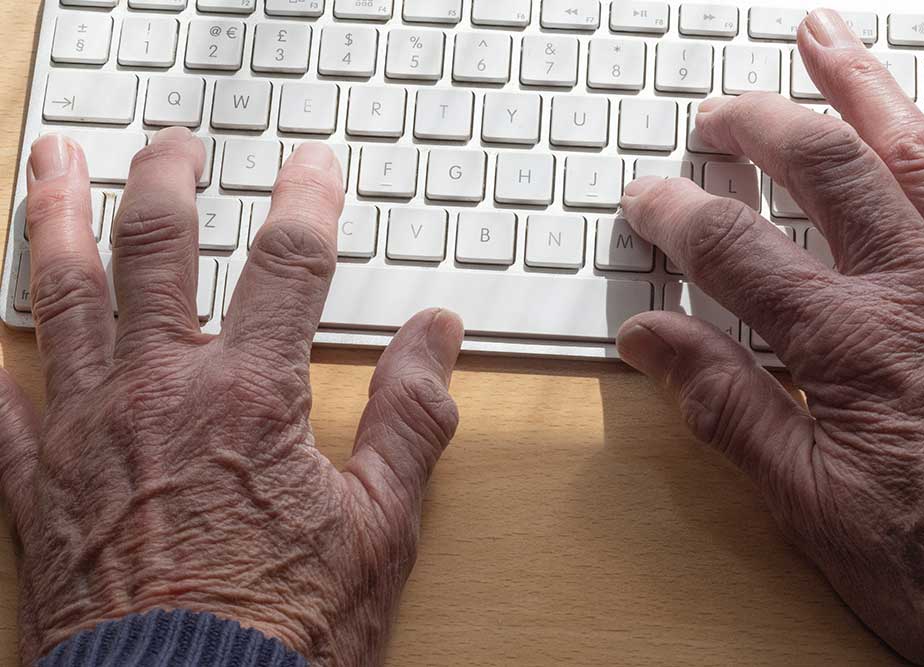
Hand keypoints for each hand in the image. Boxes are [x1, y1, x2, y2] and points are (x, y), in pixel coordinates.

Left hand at [0, 128, 464, 664]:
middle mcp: (158, 394)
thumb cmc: (288, 630)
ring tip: (54, 163)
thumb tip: (437, 337)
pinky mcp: (40, 489)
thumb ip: (412, 418)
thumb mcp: (382, 525)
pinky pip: (0, 410)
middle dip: (166, 179)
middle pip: (154, 249)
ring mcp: (87, 433)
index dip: (306, 200)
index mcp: (250, 397)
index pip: (286, 263)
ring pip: (60, 296)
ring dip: (57, 218)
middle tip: (175, 142)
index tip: (312, 163)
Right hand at [617, 9, 923, 665]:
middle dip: (758, 129)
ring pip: (918, 151)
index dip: (677, 215)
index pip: (736, 249)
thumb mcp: (806, 504)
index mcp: (850, 342)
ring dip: (863, 87)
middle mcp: (923, 287)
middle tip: (717, 113)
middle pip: (823, 171)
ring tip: (822, 37)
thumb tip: (649, 339)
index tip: (645, 198)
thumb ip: (726, 408)